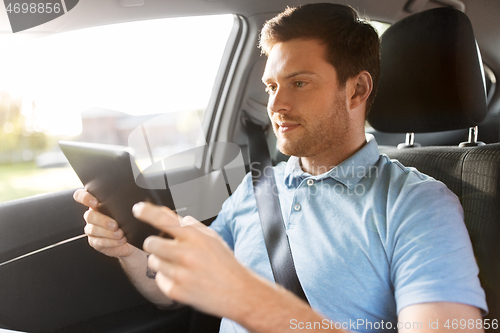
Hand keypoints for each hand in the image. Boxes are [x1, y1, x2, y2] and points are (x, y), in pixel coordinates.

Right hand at [74, 189, 134, 257]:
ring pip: (93, 230)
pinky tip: (121, 240)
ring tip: (121, 234)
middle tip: (115, 225)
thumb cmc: (130, 220)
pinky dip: (111, 242)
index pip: (81, 196)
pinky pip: (99, 242)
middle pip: (89, 216)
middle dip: (103, 220)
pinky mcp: (95, 242)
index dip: (84, 198)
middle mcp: (92, 215)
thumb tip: (134, 201)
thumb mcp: (127, 209)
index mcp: (96, 203)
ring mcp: (92, 229)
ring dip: (108, 233)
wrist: (133, 239)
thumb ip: (123, 202)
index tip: (95, 202)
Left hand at [133, 202, 256, 318]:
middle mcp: (186, 254)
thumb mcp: (211, 237)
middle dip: (155, 244)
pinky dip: (167, 278)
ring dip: (161, 262)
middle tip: (167, 249)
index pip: (164, 219)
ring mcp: (180, 274)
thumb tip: (169, 214)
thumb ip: (190, 225)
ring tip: (180, 266)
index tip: (137, 209)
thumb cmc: (224, 263)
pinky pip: (158, 279)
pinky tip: (183, 279)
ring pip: (153, 261)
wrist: (237, 292)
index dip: (147, 212)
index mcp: (195, 237)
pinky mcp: (176, 291)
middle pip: (150, 243)